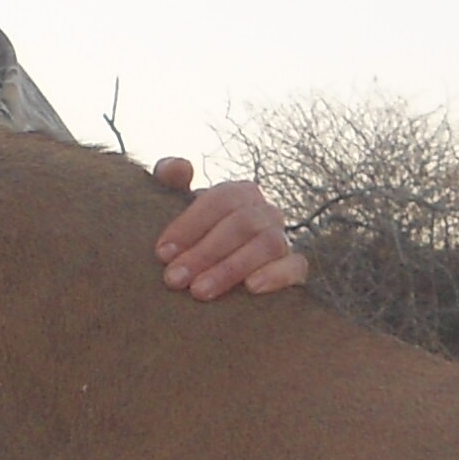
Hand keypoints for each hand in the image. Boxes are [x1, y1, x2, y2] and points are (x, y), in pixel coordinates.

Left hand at [151, 155, 310, 299]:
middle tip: (174, 279)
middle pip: (241, 223)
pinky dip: (276, 275)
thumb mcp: (177, 209)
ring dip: (231, 268)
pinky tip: (251, 288)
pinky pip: (296, 266)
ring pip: (268, 244)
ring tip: (200, 291)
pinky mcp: (295, 268)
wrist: (215, 276)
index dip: (190, 224)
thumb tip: (177, 168)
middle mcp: (265, 212)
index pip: (220, 199)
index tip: (163, 253)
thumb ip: (170, 182)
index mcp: (239, 194)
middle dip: (204, 253)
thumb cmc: (195, 240)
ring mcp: (283, 239)